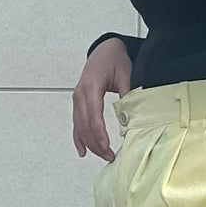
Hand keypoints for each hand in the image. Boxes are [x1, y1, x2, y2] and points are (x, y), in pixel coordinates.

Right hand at [73, 38, 133, 162]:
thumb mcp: (126, 73)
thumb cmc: (115, 59)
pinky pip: (76, 124)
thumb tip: (129, 116)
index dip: (99, 133)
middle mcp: (80, 94)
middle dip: (96, 143)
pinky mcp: (78, 103)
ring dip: (90, 144)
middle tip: (110, 157)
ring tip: (104, 156)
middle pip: (85, 125)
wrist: (105, 50)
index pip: (93, 115)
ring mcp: (77, 100)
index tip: (107, 147)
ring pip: (80, 127)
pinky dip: (78, 139)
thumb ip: (126, 93)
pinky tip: (82, 152)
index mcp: (91, 86)